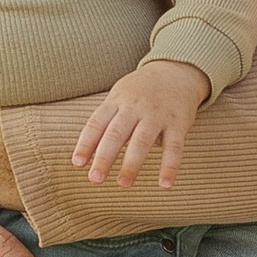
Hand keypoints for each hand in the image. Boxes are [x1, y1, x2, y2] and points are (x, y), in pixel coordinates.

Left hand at [72, 56, 210, 189]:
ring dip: (132, 164)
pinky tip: (164, 185)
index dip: (86, 143)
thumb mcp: (119, 98)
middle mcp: (135, 107)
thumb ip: (105, 123)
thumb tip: (84, 156)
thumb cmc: (140, 92)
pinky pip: (174, 147)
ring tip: (123, 184)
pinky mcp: (178, 123)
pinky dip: (169, 166)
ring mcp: (157, 115)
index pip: (97, 123)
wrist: (176, 71)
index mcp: (116, 101)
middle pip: (116, 133)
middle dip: (104, 157)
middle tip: (95, 179)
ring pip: (142, 141)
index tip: (77, 163)